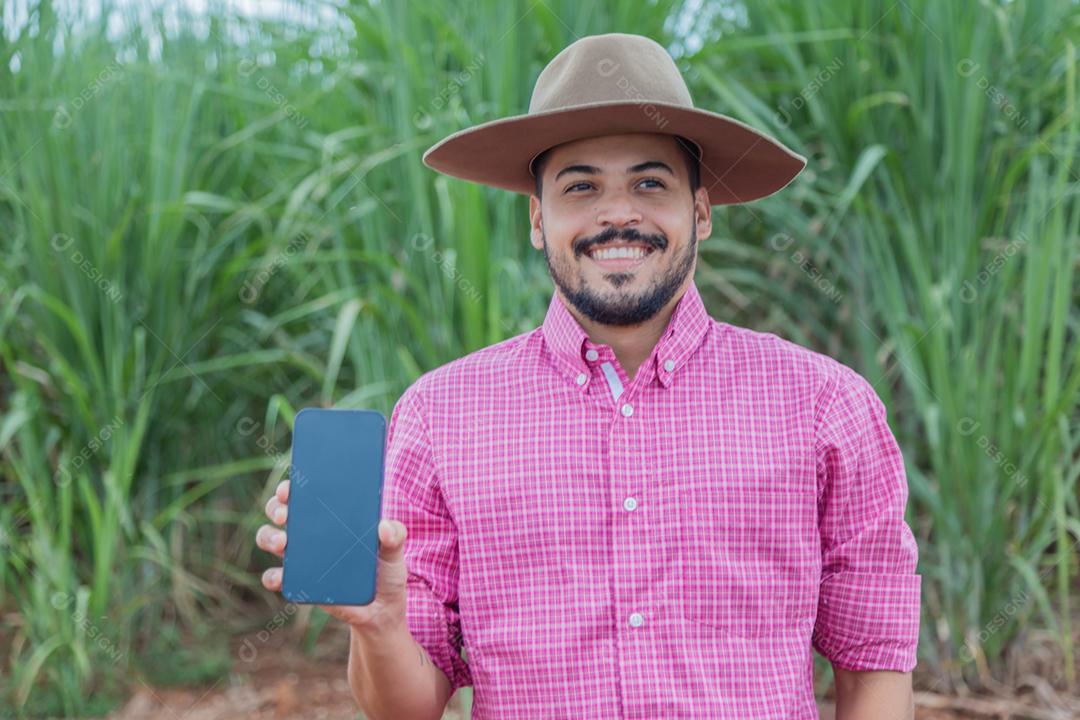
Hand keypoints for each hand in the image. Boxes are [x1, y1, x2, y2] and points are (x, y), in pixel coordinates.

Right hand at [256, 479, 408, 632]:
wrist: (381, 609)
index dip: (292, 486)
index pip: (306, 493)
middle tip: (285, 514)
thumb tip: (384, 526)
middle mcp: (311, 532)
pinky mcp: (299, 582)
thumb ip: (395, 536)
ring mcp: (301, 556)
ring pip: (270, 538)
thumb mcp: (394, 550)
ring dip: (269, 537)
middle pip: (280, 510)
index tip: (290, 487)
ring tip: (284, 543)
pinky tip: (282, 577)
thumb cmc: (385, 570)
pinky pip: (275, 577)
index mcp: (331, 515)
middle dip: (276, 507)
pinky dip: (273, 576)